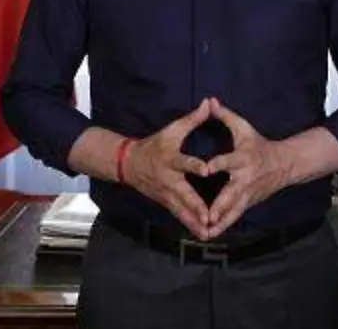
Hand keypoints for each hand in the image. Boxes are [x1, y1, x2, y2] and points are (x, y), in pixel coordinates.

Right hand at [124, 99, 212, 238]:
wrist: (128, 163)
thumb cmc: (154, 144)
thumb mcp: (171, 130)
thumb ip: (192, 119)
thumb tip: (207, 103)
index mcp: (170, 159)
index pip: (182, 161)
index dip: (193, 165)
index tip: (206, 170)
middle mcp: (168, 180)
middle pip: (183, 194)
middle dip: (196, 206)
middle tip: (209, 217)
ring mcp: (166, 194)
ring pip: (181, 210)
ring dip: (194, 222)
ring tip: (208, 233)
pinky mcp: (166, 202)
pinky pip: (179, 215)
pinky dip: (190, 225)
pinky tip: (202, 234)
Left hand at [204, 97, 292, 238]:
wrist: (284, 165)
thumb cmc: (259, 144)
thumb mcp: (244, 128)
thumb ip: (225, 116)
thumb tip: (210, 100)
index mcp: (243, 159)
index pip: (229, 161)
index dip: (218, 164)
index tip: (207, 169)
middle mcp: (245, 179)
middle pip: (232, 194)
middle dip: (220, 205)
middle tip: (207, 215)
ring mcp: (247, 194)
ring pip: (233, 211)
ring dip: (220, 222)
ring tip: (206, 232)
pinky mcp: (248, 203)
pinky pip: (234, 217)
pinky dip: (224, 226)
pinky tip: (211, 235)